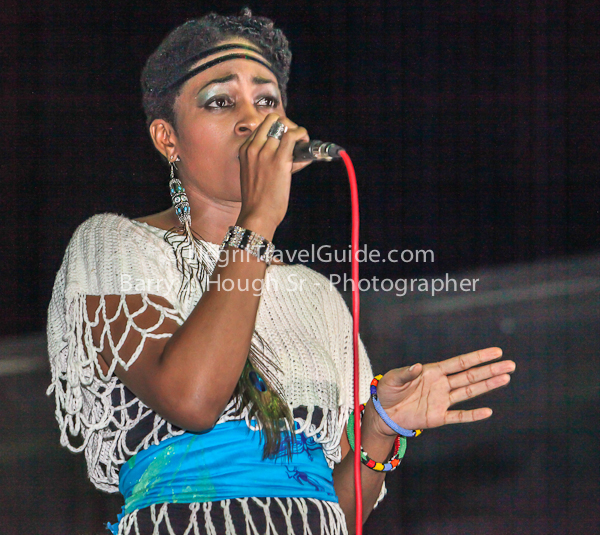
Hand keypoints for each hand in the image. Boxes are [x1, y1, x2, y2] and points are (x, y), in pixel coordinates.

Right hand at [237, 113, 309, 238]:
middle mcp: (253, 148)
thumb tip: (288, 155)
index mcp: (244, 150)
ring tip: (303, 142)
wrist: (257, 215)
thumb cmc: (257, 200)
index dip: (277, 130)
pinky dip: (301, 134)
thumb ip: (262, 162)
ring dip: (297, 130)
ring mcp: (265, 152)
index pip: (262, 127)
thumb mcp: (252, 175)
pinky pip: (292, 135)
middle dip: (286, 124)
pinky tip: (305, 141)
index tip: (285, 140)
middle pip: (272, 120)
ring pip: (283, 124)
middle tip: (295, 138)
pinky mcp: (279, 159)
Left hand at [371, 347, 514, 436]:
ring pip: (469, 392)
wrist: (383, 413)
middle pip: (470, 376)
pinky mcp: (438, 417)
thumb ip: (405, 373)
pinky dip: (473, 415)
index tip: (496, 352)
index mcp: (433, 371)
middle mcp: (442, 384)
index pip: (460, 363)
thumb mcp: (393, 379)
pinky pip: (459, 416)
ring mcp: (442, 401)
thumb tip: (417, 367)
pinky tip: (488, 411)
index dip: (478, 357)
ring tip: (505, 378)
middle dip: (490, 370)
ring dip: (487, 386)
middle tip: (510, 365)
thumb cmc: (387, 391)